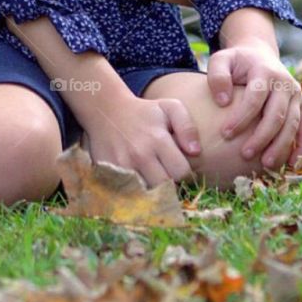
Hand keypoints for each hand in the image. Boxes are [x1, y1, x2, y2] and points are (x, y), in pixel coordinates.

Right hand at [78, 92, 201, 187]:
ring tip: (153, 178)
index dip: (185, 173)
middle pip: (165, 187)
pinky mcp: (108, 173)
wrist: (105, 111)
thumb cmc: (144, 112)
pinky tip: (139, 182)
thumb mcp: (170, 108)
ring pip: (147, 194)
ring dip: (153, 191)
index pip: (181, 172)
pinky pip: (129, 193)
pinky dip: (136, 192)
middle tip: (167, 175)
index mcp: (158, 139)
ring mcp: (122, 166)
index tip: (180, 168)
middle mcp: (140, 155)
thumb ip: (187, 126)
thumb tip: (196, 152)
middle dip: (170, 184)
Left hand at [207, 44, 301, 169]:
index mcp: (265, 71)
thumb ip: (217, 76)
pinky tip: (292, 163)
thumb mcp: (221, 60)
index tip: (225, 134)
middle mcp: (285, 83)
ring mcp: (296, 94)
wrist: (259, 55)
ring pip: (293, 124)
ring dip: (281, 146)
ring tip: (266, 164)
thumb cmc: (237, 63)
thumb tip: (222, 101)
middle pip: (276, 114)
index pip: (255, 98)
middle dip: (261, 137)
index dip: (241, 117)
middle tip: (245, 155)